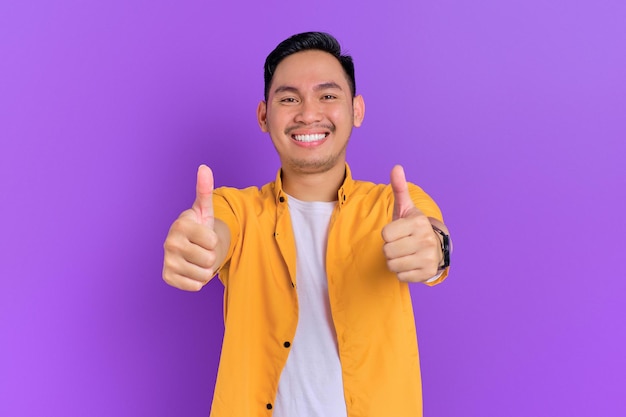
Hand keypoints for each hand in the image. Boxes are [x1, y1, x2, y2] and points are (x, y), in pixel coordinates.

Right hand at [162, 165, 220, 290]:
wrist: (188, 247)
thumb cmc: (199, 226)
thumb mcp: (204, 209)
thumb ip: (205, 189)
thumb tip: (204, 167)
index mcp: (180, 225)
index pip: (213, 241)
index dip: (214, 240)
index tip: (205, 235)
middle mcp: (170, 243)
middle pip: (209, 259)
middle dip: (211, 256)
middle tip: (202, 249)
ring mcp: (167, 261)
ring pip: (204, 274)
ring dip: (206, 269)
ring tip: (198, 258)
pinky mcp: (167, 277)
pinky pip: (195, 286)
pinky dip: (198, 280)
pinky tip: (191, 269)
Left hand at [381, 165, 442, 281]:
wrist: (435, 248)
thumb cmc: (413, 227)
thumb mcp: (406, 208)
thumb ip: (399, 188)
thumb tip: (396, 167)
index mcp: (419, 223)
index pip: (385, 234)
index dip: (387, 234)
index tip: (397, 232)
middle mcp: (426, 240)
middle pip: (387, 251)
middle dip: (389, 249)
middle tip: (400, 244)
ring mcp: (428, 257)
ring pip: (392, 265)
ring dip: (394, 261)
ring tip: (404, 254)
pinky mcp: (427, 273)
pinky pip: (400, 276)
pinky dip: (401, 272)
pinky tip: (410, 264)